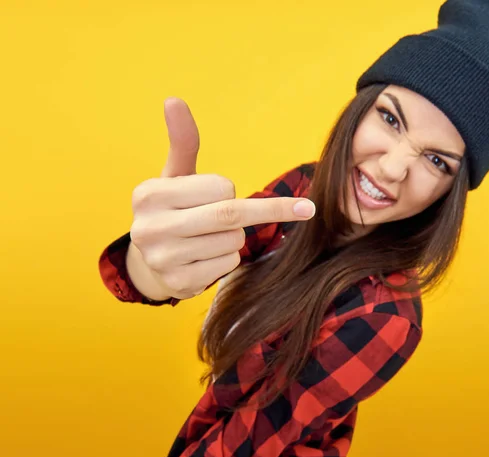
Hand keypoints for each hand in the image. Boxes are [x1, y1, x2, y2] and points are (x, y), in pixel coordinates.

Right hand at [127, 97, 315, 299]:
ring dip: (235, 238)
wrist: (151, 261)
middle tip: (299, 209)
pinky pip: (228, 265)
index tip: (221, 193)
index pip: (221, 187)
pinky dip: (228, 259)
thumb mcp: (176, 177)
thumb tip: (174, 100)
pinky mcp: (178, 283)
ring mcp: (162, 259)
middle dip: (260, 212)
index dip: (229, 190)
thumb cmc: (173, 210)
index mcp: (149, 194)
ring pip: (233, 242)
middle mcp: (150, 227)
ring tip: (210, 237)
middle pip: (229, 216)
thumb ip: (182, 143)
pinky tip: (207, 257)